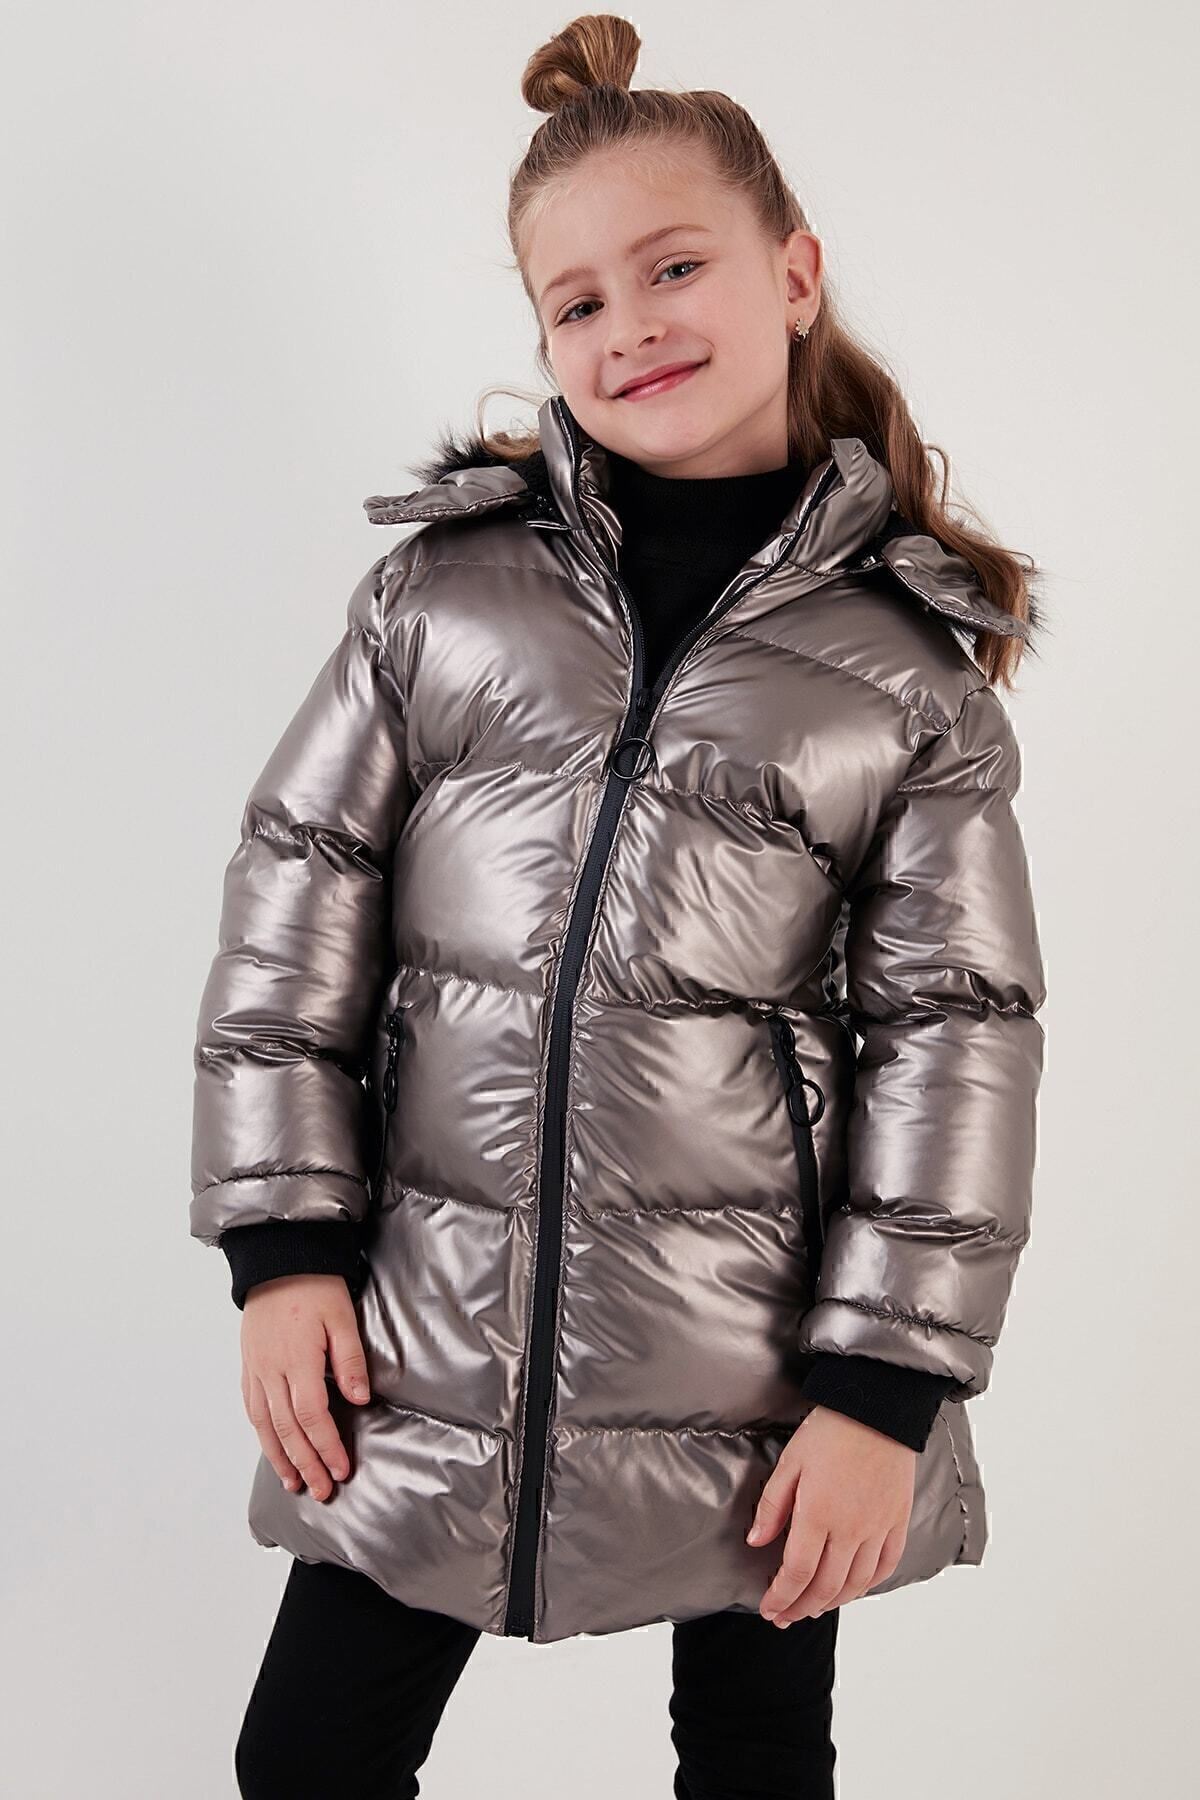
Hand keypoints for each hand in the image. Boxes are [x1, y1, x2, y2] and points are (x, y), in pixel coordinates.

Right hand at [240, 1274, 371, 1501]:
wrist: (279, 1259)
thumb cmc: (315, 1285)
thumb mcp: (342, 1317)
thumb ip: (351, 1361)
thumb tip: (359, 1400)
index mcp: (297, 1360)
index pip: (312, 1417)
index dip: (327, 1447)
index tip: (341, 1469)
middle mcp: (271, 1371)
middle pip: (287, 1429)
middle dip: (306, 1464)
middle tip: (321, 1490)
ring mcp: (256, 1369)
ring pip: (264, 1425)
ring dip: (279, 1457)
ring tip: (294, 1482)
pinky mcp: (249, 1364)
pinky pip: (252, 1408)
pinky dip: (261, 1434)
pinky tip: (271, 1448)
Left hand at [746, 1404, 914, 1624]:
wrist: (878, 1409)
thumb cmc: (831, 1430)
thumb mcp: (790, 1462)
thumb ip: (772, 1505)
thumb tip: (756, 1540)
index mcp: (818, 1515)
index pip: (796, 1573)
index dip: (781, 1597)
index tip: (768, 1607)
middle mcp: (850, 1530)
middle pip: (825, 1587)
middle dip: (801, 1607)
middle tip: (785, 1616)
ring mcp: (877, 1529)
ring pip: (855, 1584)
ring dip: (832, 1602)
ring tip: (814, 1607)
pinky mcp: (897, 1522)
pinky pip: (885, 1566)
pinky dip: (867, 1586)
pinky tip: (853, 1589)